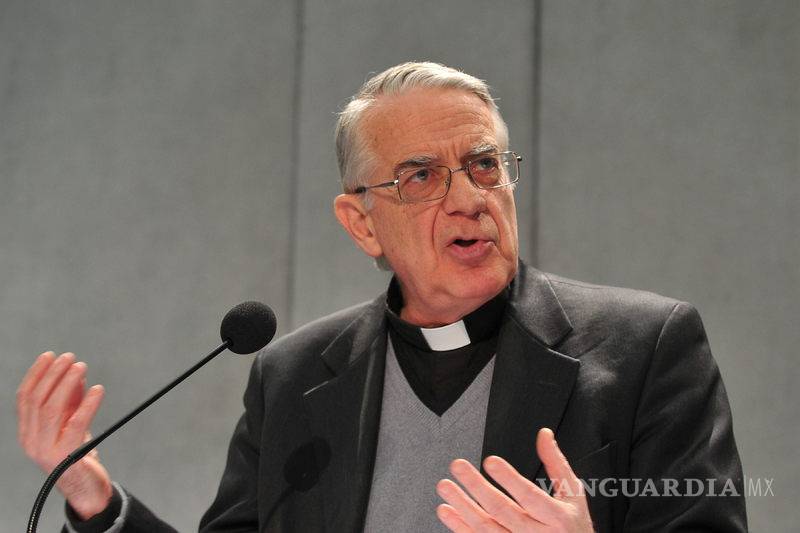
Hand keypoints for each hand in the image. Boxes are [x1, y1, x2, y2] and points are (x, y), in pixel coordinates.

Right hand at [16, 351, 112, 519]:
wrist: (86, 489)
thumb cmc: (77, 455)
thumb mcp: (70, 424)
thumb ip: (70, 401)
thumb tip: (76, 373)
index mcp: (27, 432)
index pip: (25, 398)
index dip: (36, 374)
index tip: (50, 355)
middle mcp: (31, 441)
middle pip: (38, 400)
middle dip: (53, 374)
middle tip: (70, 357)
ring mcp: (46, 450)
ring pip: (52, 409)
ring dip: (67, 384)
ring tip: (81, 367)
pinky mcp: (67, 456)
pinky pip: (76, 424)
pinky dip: (87, 404)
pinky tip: (98, 390)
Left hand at [436, 428, 593, 531]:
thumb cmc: (573, 528)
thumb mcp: (573, 496)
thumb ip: (556, 465)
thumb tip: (544, 435)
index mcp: (557, 517)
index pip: (530, 495)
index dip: (509, 479)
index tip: (491, 462)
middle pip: (502, 510)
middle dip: (476, 486)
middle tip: (458, 467)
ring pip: (486, 527)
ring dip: (462, 506)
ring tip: (446, 486)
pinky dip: (459, 526)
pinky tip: (447, 511)